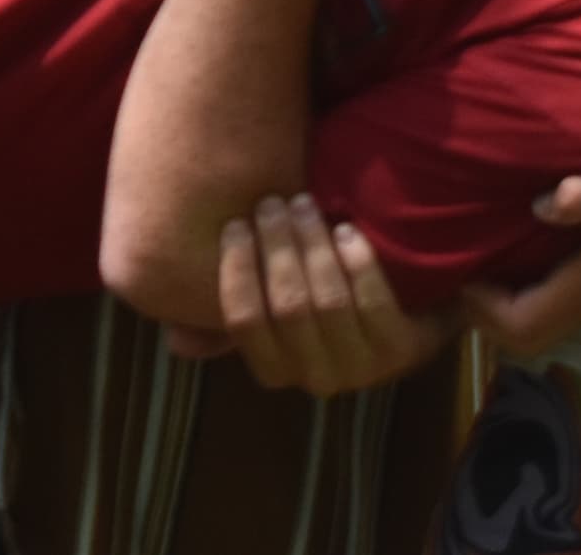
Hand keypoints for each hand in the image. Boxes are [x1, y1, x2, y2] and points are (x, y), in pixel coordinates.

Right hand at [211, 196, 455, 394]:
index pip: (244, 323)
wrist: (403, 324)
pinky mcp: (402, 353)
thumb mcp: (275, 320)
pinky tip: (347, 231)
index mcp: (277, 371)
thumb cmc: (323, 314)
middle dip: (278, 247)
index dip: (238, 272)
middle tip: (272, 202)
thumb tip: (176, 341)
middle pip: (289, 305)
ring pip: (329, 301)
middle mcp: (317, 378)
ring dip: (314, 246)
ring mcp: (363, 369)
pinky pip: (373, 302)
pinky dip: (358, 263)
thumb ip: (229, 322)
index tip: (236, 224)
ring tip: (304, 204)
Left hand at [461, 161, 580, 358]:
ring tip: (474, 257)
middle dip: (484, 314)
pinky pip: (558, 290)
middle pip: (527, 331)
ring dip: (505, 297)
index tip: (457, 278)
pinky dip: (529, 278)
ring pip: (542, 312)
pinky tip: (518, 240)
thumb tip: (540, 205)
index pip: (524, 328)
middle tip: (452, 272)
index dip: (483, 314)